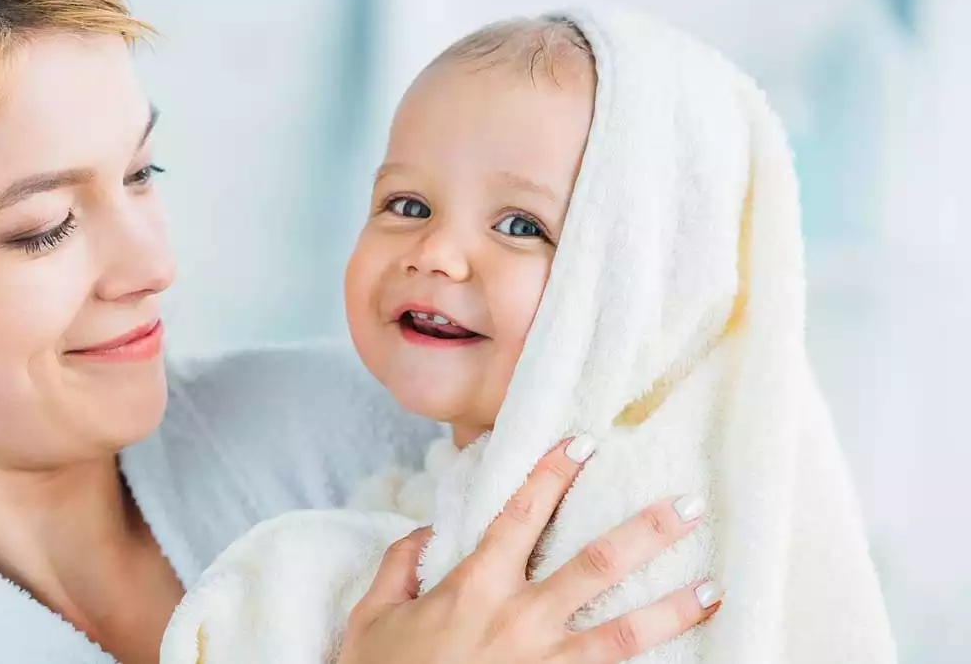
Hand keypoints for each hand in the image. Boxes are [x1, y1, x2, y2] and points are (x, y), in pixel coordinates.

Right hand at [337, 437, 720, 663]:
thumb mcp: (373, 616)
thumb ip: (401, 565)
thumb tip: (427, 530)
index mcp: (474, 587)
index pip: (521, 514)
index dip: (552, 474)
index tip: (582, 443)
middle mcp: (517, 620)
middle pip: (593, 565)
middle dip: (644, 532)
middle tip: (687, 506)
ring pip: (619, 633)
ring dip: (670, 609)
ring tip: (712, 589)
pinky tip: (684, 659)